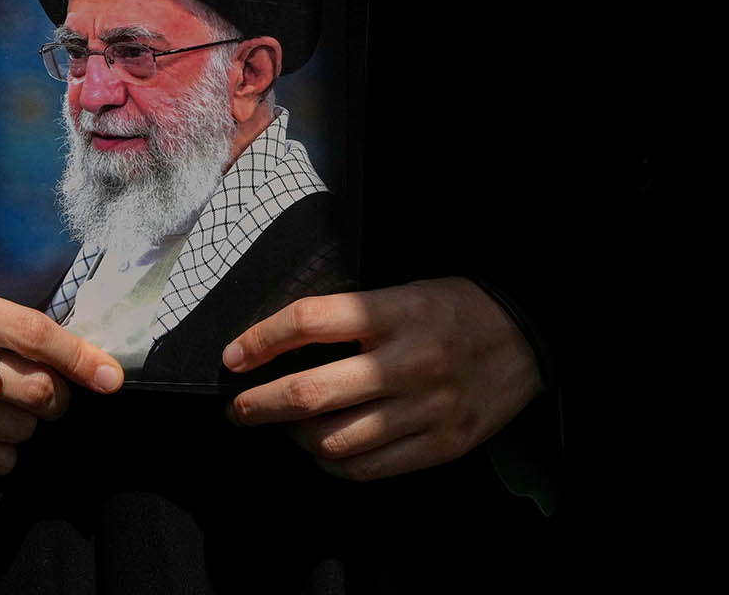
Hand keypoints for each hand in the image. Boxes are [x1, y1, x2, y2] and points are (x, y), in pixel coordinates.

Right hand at [0, 277, 124, 474]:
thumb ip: (16, 320)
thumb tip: (89, 359)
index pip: (30, 332)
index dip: (78, 356)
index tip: (109, 376)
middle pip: (31, 387)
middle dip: (58, 396)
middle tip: (51, 392)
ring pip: (17, 427)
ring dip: (30, 423)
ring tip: (10, 406)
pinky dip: (6, 451)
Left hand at [222, 277, 542, 480]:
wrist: (530, 337)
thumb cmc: (451, 310)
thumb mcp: (400, 293)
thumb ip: (346, 319)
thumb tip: (276, 348)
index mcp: (394, 312)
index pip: (308, 322)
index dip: (260, 341)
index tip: (232, 357)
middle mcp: (407, 362)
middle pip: (310, 393)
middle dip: (259, 405)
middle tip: (238, 409)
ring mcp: (426, 409)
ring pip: (334, 440)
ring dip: (295, 438)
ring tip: (286, 427)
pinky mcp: (441, 445)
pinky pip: (367, 468)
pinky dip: (332, 463)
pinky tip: (322, 450)